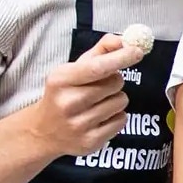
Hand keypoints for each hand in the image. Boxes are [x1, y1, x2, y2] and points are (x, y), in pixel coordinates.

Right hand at [29, 33, 144, 156]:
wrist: (44, 131)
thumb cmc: (65, 93)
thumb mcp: (74, 69)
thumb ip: (100, 52)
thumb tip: (124, 40)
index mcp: (61, 80)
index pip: (97, 68)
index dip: (120, 58)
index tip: (137, 51)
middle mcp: (68, 103)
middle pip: (115, 84)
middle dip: (115, 81)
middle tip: (101, 85)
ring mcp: (79, 125)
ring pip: (121, 102)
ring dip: (116, 99)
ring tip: (98, 103)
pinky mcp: (91, 141)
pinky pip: (122, 121)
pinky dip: (117, 117)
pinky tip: (100, 117)